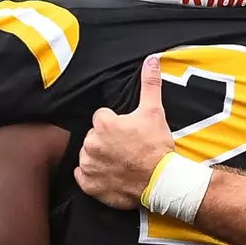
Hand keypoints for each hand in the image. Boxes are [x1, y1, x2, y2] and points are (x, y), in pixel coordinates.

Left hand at [75, 55, 175, 210]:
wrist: (161, 180)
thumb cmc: (157, 146)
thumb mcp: (154, 111)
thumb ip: (150, 83)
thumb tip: (151, 59)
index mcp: (103, 123)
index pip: (102, 118)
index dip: (116, 125)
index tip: (129, 133)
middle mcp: (91, 143)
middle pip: (94, 137)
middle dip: (107, 141)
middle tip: (127, 149)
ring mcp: (89, 165)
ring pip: (88, 156)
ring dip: (100, 158)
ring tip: (121, 162)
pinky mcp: (90, 185)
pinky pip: (83, 177)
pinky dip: (93, 177)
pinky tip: (110, 175)